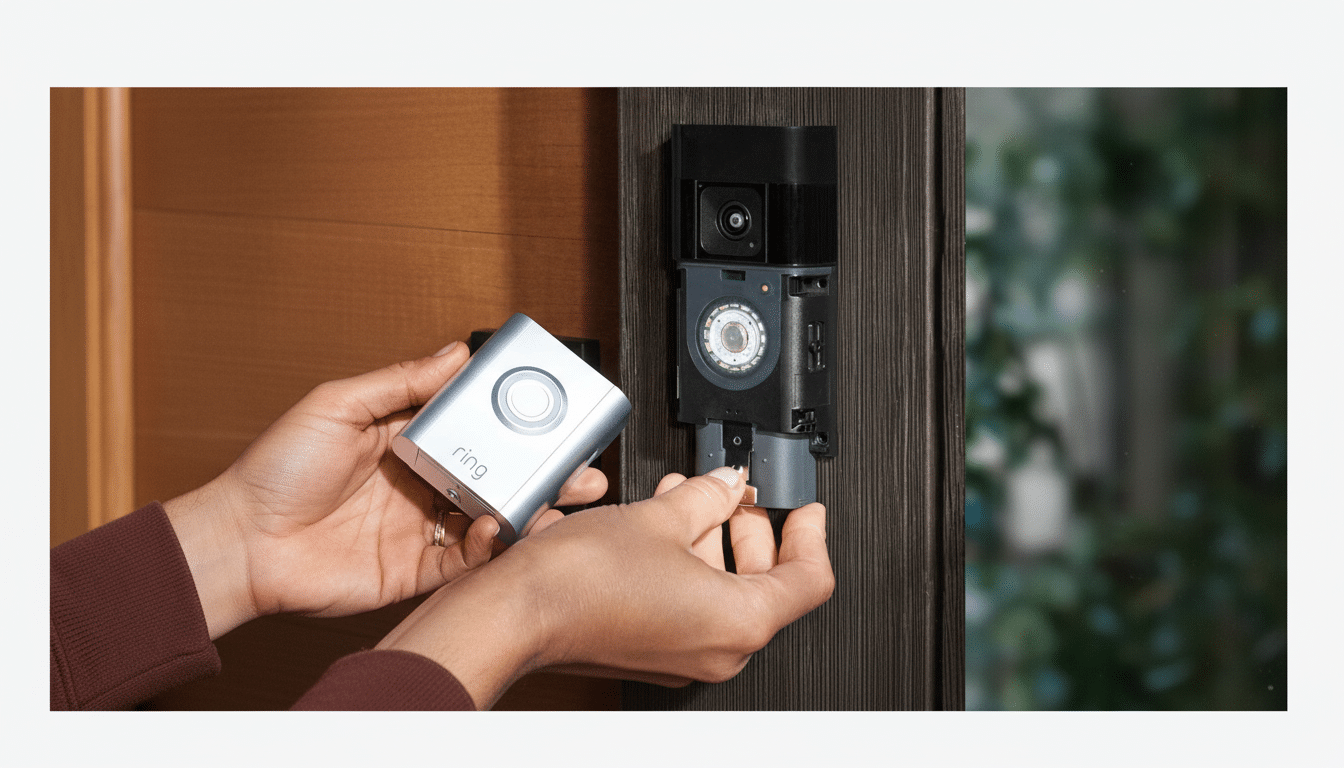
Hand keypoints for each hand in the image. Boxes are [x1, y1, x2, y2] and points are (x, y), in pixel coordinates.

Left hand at [163, 341, 608, 637]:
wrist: (243, 544)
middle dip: (546, 470)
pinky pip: (469, 560)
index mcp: (409, 439)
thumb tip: (454, 353)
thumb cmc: (275, 471)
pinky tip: (498, 528)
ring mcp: (424, 527)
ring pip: (495, 516)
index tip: (553, 410)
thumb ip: (400, 380)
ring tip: (564, 498)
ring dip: (534, 508)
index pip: (476, 425)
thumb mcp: (337, 404)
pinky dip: (491, 545)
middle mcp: (424, 481)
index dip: (515, 421)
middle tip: (583, 463)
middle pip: (500, 474)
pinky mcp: (418, 569)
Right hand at [377, 466, 834, 707]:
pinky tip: (665, 523)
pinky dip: (687, 562)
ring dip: (714, 539)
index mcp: (740, 621)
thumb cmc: (580, 582)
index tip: (802, 506)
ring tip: (693, 495)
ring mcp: (683, 654)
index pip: (809, 579)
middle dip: (754, 529)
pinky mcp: (652, 648)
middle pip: (767, 585)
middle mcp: (718, 648)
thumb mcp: (661, 516)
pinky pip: (690, 603)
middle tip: (742, 493)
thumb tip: (726, 482)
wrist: (516, 614)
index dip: (811, 533)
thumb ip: (708, 494)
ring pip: (724, 591)